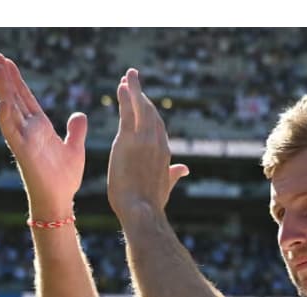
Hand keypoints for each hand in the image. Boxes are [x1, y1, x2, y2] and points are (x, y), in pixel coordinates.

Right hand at [0, 52, 87, 220]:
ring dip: (3, 89)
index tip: (8, 61)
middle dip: (5, 77)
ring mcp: (24, 139)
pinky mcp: (23, 152)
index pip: (26, 97)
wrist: (61, 199)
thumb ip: (76, 131)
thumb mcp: (75, 148)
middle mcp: (28, 129)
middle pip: (14, 97)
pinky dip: (7, 117)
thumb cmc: (64, 177)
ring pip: (9, 109)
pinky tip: (4, 102)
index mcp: (40, 126)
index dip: (17, 79)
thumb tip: (80, 115)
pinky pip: (12, 132)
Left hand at [107, 69, 189, 220]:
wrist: (142, 210)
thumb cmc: (151, 202)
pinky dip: (126, 97)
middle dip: (141, 94)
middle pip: (150, 112)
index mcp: (164, 152)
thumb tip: (184, 168)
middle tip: (133, 77)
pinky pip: (127, 113)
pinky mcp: (128, 140)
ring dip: (134, 90)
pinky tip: (122, 85)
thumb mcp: (165, 185)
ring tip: (128, 76)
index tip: (140, 97)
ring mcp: (144, 140)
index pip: (156, 125)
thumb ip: (173, 173)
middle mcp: (157, 142)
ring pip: (140, 108)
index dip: (148, 109)